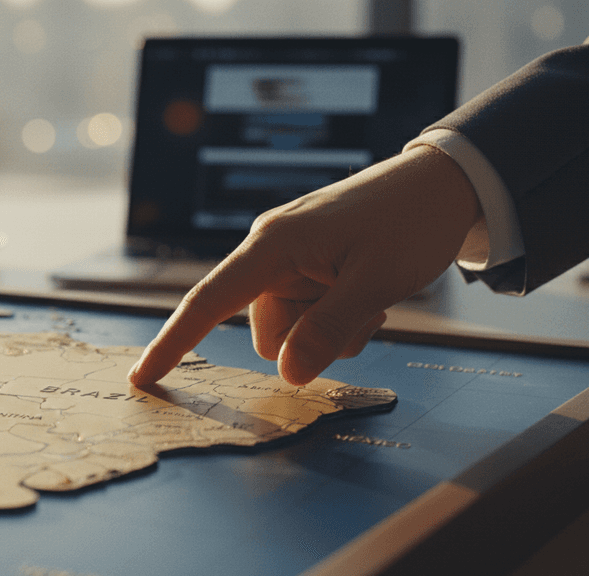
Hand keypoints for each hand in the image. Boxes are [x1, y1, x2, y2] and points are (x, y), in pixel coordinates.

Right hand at [127, 145, 480, 385]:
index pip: (208, 301)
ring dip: (331, 332)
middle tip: (363, 314)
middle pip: (267, 331)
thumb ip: (326, 331)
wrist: (445, 185)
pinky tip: (371, 295)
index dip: (172, 342)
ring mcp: (293, 260)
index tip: (142, 378)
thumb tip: (287, 374)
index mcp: (273, 245)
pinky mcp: (312, 266)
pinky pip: (310, 316)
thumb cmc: (411, 222)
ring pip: (292, 330)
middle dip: (311, 341)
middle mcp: (273, 251)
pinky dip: (339, 319)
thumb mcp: (374, 283)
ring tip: (372, 300)